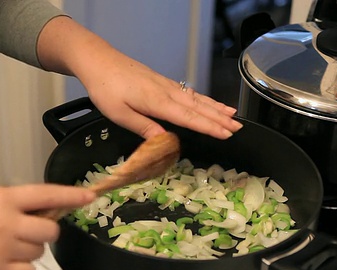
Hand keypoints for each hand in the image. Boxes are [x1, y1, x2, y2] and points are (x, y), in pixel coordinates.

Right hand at [0, 184, 95, 269]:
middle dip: (45, 232)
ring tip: (8, 247)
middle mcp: (8, 222)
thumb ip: (14, 201)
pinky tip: (7, 263)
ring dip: (31, 251)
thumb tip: (44, 207)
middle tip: (29, 232)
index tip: (89, 197)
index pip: (47, 194)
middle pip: (51, 230)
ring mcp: (4, 249)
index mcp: (4, 198)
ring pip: (40, 253)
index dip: (71, 195)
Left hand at [37, 16, 242, 139]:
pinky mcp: (162, 83)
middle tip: (238, 128)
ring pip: (197, 98)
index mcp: (157, 102)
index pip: (189, 117)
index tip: (226, 134)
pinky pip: (190, 93)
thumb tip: (165, 141)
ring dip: (216, 108)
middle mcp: (166, 92)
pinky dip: (204, 99)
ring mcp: (166, 86)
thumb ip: (143, 127)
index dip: (209, 127)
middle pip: (198, 107)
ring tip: (233, 116)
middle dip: (219, 119)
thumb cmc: (105, 88)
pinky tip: (211, 103)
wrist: (98, 61)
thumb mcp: (119, 114)